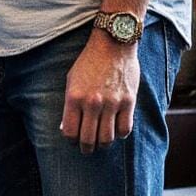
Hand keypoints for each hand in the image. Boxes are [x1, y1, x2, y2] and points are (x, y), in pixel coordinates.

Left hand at [60, 31, 139, 151]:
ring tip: (102, 143)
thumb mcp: (71, 81)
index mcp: (74, 97)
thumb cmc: (88, 63)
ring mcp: (112, 103)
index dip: (71, 140)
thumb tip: (67, 127)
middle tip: (87, 150)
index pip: (70, 131)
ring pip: (108, 138)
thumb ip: (70, 104)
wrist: (113, 45)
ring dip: (103, 144)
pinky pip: (126, 129)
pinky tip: (117, 131)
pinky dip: (121, 134)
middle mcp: (92, 103)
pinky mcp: (129, 102)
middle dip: (86, 148)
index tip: (73, 141)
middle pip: (88, 139)